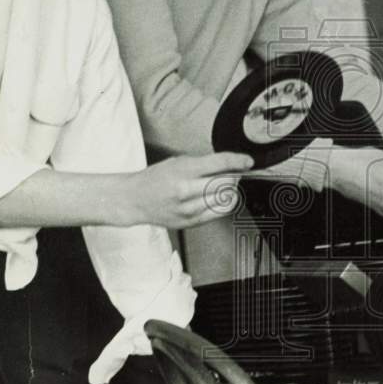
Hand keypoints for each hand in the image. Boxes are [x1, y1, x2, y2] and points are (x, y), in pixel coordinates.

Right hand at [124, 152, 253, 228]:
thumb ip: (203, 164)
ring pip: (225, 198)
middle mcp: (186, 191)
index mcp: (183, 171)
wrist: (135, 200)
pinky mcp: (190, 222)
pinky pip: (218, 213)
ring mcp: (188, 209)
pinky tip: (218, 197)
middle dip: (235, 176)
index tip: (248, 161)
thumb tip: (230, 165)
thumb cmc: (156, 178)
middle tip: (234, 172)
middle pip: (226, 183)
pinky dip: (224, 203)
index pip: (220, 164)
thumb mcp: (178, 162)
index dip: (239, 161)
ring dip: (230, 190)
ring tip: (223, 184)